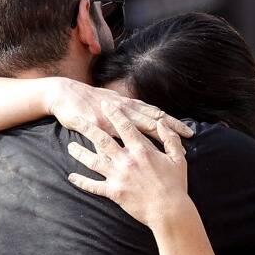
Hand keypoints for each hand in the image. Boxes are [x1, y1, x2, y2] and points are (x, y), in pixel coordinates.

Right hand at [46, 80, 192, 149]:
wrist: (65, 93)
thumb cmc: (90, 99)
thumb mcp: (114, 100)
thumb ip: (131, 109)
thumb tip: (149, 117)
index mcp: (129, 105)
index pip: (156, 115)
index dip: (173, 124)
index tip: (189, 133)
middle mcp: (123, 110)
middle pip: (152, 121)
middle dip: (171, 131)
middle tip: (188, 140)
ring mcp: (110, 118)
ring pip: (134, 131)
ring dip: (149, 143)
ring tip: (163, 156)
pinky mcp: (95, 126)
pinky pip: (110, 141)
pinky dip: (119, 151)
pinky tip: (127, 161)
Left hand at [67, 114, 192, 229]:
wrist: (169, 211)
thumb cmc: (175, 185)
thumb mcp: (177, 158)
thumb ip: (170, 139)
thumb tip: (163, 123)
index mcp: (142, 150)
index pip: (124, 126)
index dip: (114, 114)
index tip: (104, 104)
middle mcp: (127, 160)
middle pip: (102, 139)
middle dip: (87, 127)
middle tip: (76, 118)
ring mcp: (118, 176)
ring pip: (93, 161)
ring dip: (80, 153)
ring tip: (70, 146)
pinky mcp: (114, 192)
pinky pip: (94, 186)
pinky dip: (81, 182)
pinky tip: (71, 177)